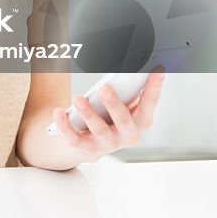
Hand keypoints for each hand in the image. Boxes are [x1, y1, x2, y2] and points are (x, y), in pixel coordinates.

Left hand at [51, 70, 165, 162]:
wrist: (90, 144)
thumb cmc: (110, 117)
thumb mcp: (122, 105)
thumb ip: (126, 91)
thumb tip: (129, 68)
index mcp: (140, 121)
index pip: (149, 103)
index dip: (154, 87)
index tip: (158, 69)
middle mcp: (127, 135)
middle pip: (123, 121)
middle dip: (114, 104)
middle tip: (104, 88)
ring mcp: (107, 144)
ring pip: (99, 130)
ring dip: (88, 113)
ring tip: (78, 98)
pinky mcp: (87, 149)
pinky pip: (75, 139)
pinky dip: (66, 126)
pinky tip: (59, 112)